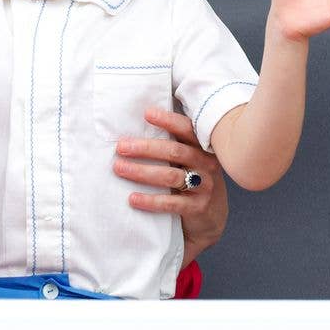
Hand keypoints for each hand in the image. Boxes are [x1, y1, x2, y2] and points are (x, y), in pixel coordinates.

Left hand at [114, 108, 226, 265]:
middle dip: (146, 148)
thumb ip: (169, 144)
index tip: (147, 113)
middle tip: (121, 147)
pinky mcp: (198, 208)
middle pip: (175, 152)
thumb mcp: (186, 159)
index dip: (168, 120)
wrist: (211, 215)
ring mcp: (204, 186)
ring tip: (119, 168)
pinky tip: (132, 198)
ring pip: (171, 176)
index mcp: (200, 147)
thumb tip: (132, 128)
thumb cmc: (190, 177)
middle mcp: (206, 164)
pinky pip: (172, 203)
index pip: (187, 129)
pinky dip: (150, 200)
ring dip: (142, 172)